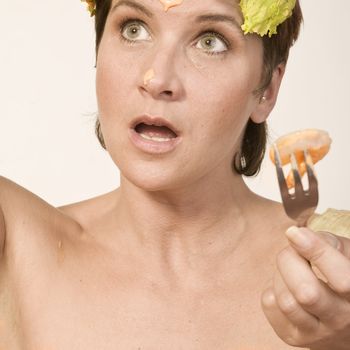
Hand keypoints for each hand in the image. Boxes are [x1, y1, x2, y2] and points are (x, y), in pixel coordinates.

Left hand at [261, 226, 349, 349]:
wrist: (343, 324)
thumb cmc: (343, 279)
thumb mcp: (348, 259)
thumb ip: (330, 245)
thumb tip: (299, 236)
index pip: (342, 279)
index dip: (316, 251)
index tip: (294, 232)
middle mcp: (341, 321)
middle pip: (306, 293)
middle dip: (290, 260)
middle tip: (292, 249)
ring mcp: (316, 334)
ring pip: (286, 301)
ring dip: (280, 274)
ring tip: (290, 268)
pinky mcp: (292, 336)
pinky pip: (270, 305)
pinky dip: (273, 287)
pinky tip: (285, 286)